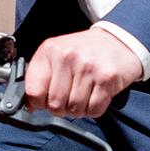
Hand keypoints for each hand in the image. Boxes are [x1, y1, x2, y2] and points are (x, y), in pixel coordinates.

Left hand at [25, 28, 142, 118]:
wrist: (119, 40)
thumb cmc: (86, 50)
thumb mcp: (58, 54)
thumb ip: (41, 76)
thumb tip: (30, 105)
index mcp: (50, 50)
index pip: (33, 91)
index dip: (38, 103)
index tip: (44, 101)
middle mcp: (67, 56)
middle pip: (55, 104)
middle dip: (62, 108)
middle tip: (70, 97)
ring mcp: (87, 67)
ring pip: (75, 109)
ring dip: (80, 109)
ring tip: (85, 94)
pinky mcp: (106, 77)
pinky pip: (94, 109)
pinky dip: (95, 109)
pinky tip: (96, 95)